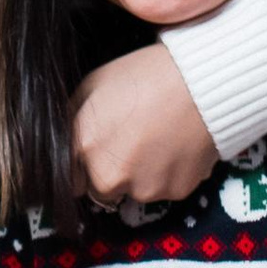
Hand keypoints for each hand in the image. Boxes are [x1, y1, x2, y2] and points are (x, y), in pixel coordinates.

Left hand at [73, 46, 218, 212]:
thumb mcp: (92, 86)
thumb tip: (67, 142)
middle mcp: (110, 177)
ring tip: (158, 137)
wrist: (199, 81)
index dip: (84, 167)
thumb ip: (73, 122)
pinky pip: (167, 188)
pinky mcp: (176, 192)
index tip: (98, 152)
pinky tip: (176, 144)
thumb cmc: (145, 76)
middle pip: (103, 190)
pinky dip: (170, 173)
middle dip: (113, 172)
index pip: (72, 181)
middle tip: (132, 140)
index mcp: (85, 149)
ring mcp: (144, 188)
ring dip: (143, 173)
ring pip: (137, 190)